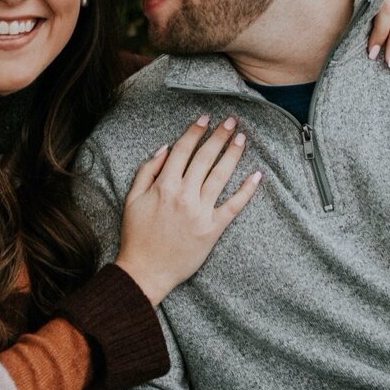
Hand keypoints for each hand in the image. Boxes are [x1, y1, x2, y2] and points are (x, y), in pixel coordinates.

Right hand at [114, 114, 262, 305]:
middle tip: (231, 121)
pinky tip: (257, 175)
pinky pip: (234, 205)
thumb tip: (164, 148)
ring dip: (233, 154)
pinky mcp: (213, 229)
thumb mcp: (132, 199)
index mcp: (164, 186)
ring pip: (221, 175)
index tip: (204, 118)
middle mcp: (184, 195)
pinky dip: (247, 190)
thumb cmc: (136, 236)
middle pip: (205, 158)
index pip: (183, 150)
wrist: (146, 271)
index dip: (195, 131)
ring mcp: (201, 211)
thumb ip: (147, 171)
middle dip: (219, 136)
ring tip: (241, 138)